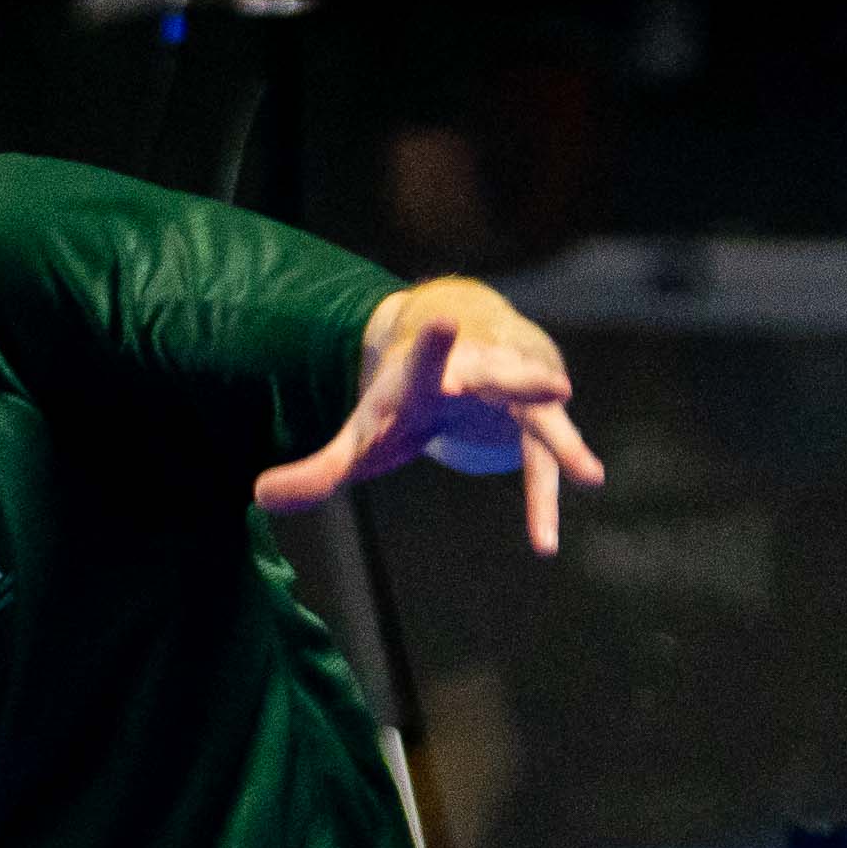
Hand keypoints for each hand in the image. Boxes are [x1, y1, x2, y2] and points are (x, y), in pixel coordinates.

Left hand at [258, 279, 608, 552]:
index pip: (426, 359)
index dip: (434, 347)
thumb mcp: (360, 437)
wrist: (455, 343)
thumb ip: (314, 470)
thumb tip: (258, 495)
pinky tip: (559, 527)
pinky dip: (547, 499)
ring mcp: (510, 396)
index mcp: (425, 374)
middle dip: (518, 378)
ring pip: (538, 413)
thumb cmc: (402, 400)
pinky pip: (542, 464)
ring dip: (559, 436)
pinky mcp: (532, 423)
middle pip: (498, 374)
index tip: (442, 321)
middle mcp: (475, 375)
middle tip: (550, 383)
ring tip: (589, 470)